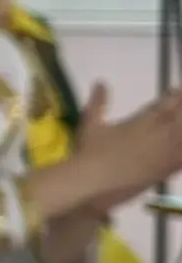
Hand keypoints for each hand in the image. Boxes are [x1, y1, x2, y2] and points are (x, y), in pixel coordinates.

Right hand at [63, 88, 181, 209]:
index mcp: (144, 121)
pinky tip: (179, 149)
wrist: (94, 180)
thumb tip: (100, 82)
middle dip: (181, 110)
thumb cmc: (90, 150)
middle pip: (181, 117)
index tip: (176, 91)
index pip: (167, 103)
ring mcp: (166, 154)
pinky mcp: (166, 170)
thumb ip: (98, 102)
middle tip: (178, 107)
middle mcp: (160, 135)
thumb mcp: (90, 123)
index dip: (175, 95)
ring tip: (176, 126)